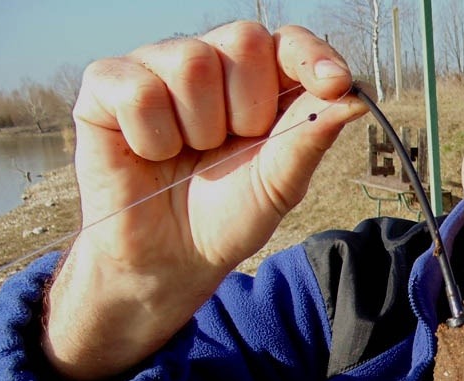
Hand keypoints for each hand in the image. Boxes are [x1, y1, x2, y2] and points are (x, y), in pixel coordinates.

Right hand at [45, 22, 365, 380]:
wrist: (173, 258)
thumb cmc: (228, 215)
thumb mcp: (280, 183)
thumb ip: (312, 138)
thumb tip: (356, 98)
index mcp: (258, 81)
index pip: (288, 42)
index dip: (311, 56)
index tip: (334, 84)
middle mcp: (209, 62)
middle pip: (243, 40)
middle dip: (247, 108)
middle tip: (228, 148)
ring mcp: (156, 68)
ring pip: (191, 62)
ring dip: (198, 128)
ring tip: (187, 155)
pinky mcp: (106, 86)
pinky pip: (139, 90)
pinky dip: (152, 138)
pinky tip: (150, 155)